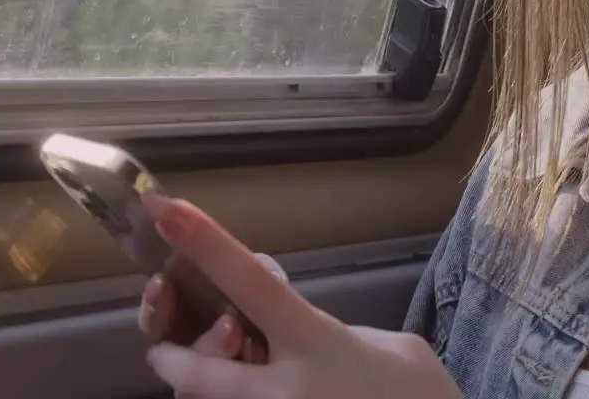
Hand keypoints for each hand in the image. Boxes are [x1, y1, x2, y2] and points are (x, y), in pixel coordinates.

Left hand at [137, 194, 462, 398]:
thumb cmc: (421, 395)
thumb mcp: (390, 348)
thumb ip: (330, 332)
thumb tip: (294, 332)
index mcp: (320, 346)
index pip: (253, 286)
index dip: (207, 245)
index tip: (167, 208)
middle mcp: (287, 391)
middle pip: (195, 371)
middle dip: (172, 356)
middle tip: (169, 349)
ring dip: (208, 388)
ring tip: (234, 370)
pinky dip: (240, 397)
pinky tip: (268, 385)